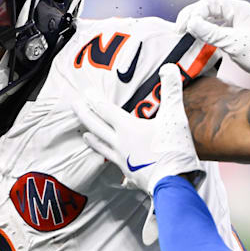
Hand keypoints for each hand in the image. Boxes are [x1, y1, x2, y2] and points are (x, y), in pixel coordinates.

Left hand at [72, 64, 203, 193]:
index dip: (95, 99)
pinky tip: (117, 169)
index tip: (85, 92)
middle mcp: (120, 143)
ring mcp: (122, 160)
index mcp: (127, 128)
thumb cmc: (173, 150)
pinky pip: (117, 166)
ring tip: (84, 134)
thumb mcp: (175, 116)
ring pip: (102, 147)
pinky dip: (114, 163)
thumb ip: (172, 90)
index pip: (105, 110)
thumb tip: (169, 67)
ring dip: (92, 139)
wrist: (173, 183)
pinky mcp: (130, 174)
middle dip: (84, 114)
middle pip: (96, 126)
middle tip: (74, 106)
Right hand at [176, 0, 249, 83]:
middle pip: (208, 8)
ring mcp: (236, 23)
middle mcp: (236, 13)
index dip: (194, 13)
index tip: (185, 28)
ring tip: (185, 36)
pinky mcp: (236, 34)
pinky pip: (216, 29)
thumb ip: (211, 33)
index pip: (209, 2)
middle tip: (179, 31)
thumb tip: (190, 23)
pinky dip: (205, 33)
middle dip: (192, 17)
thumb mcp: (234, 44)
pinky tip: (197, 41)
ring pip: (211, 18)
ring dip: (197, 25)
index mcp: (238, 9)